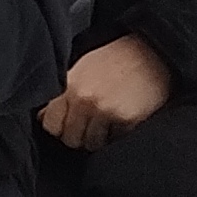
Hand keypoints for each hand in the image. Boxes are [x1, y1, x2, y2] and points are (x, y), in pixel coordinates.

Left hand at [39, 35, 172, 151]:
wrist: (154, 52)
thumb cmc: (118, 59)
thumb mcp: (84, 67)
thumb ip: (63, 92)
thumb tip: (43, 116)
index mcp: (70, 85)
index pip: (50, 124)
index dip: (59, 127)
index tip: (68, 123)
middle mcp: (84, 98)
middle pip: (69, 139)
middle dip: (78, 135)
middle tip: (91, 124)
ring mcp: (105, 110)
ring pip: (90, 144)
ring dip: (98, 137)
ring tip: (108, 120)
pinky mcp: (126, 119)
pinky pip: (113, 141)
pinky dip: (117, 134)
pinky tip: (122, 118)